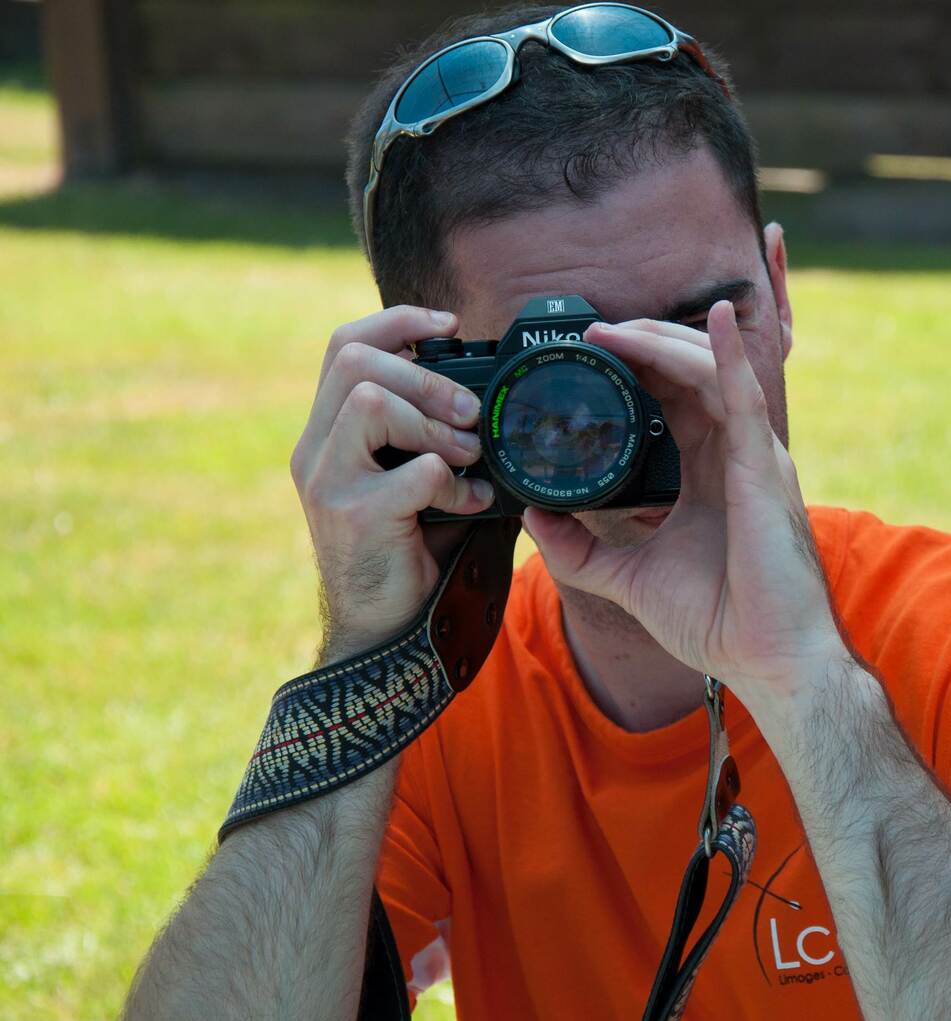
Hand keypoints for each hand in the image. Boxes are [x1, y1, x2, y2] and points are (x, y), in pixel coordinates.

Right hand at [290, 305, 494, 660]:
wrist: (383, 629)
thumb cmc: (410, 549)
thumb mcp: (415, 477)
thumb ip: (431, 433)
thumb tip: (493, 393)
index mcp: (329, 432)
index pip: (344, 345)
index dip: (397, 321)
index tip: (450, 324)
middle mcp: (316, 450)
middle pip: (355, 361)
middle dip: (427, 376)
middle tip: (470, 414)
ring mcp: (328, 482)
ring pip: (370, 403)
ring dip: (434, 424)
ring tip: (466, 457)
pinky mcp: (354, 517)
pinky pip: (412, 471)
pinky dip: (452, 482)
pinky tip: (470, 503)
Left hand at [521, 302, 845, 709]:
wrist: (765, 660)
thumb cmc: (718, 621)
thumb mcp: (628, 577)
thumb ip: (580, 549)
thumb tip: (530, 519)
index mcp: (710, 473)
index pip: (675, 398)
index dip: (638, 366)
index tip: (589, 352)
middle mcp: (737, 455)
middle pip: (693, 373)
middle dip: (645, 343)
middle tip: (592, 331)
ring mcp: (755, 458)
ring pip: (713, 373)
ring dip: (663, 344)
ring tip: (614, 330)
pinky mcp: (763, 470)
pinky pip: (745, 399)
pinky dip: (729, 356)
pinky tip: (712, 320)